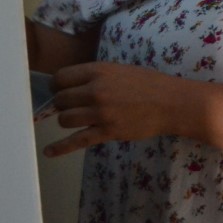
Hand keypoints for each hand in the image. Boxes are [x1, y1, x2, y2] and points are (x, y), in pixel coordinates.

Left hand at [44, 61, 184, 156]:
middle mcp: (96, 90)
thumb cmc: (151, 84)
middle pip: (60, 99)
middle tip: (74, 105)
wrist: (173, 103)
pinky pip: (76, 140)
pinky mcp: (107, 131)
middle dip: (63, 103)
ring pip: (64, 119)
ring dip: (68, 120)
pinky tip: (49, 152)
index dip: (57, 85)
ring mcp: (101, 112)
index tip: (60, 90)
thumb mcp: (122, 70)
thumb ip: (98, 76)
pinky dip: (60, 148)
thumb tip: (75, 85)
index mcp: (100, 71)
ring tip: (78, 120)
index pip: (61, 78)